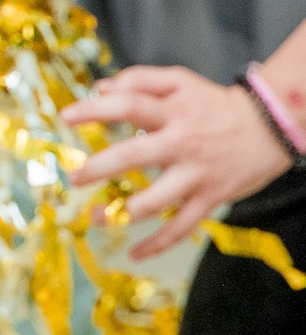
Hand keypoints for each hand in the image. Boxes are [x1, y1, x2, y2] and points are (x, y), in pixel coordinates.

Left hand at [65, 64, 293, 257]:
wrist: (271, 126)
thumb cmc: (214, 104)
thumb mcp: (181, 81)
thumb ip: (140, 80)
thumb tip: (100, 88)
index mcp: (172, 112)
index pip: (128, 105)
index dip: (94, 110)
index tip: (64, 117)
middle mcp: (182, 144)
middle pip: (134, 155)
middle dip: (99, 168)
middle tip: (74, 177)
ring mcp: (196, 174)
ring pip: (156, 200)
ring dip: (120, 213)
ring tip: (92, 217)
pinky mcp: (209, 198)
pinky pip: (182, 227)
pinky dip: (158, 244)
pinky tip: (134, 254)